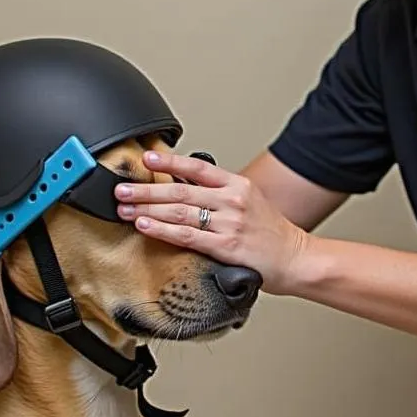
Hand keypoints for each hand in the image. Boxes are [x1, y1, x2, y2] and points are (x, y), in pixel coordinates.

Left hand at [113, 151, 309, 295]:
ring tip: (125, 208)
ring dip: (147, 209)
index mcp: (238, 185)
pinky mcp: (226, 247)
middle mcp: (233, 201)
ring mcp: (229, 224)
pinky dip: (162, 230)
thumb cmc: (272, 233)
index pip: (197, 168)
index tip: (147, 158)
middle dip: (146, 189)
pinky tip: (145, 226)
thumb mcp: (250, 202)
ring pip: (179, 212)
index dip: (169, 162)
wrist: (296, 258)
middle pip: (180, 191)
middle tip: (121, 189)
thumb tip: (186, 186)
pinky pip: (187, 236)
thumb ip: (220, 194)